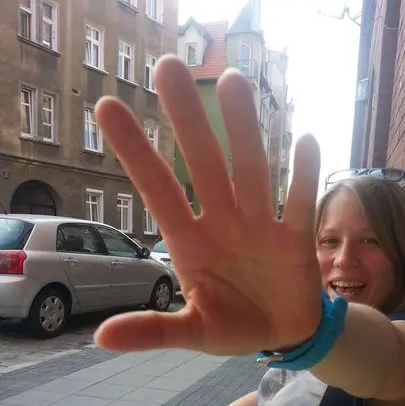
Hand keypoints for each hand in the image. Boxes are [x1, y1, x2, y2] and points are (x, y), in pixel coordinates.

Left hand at [94, 56, 321, 355]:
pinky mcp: (295, 237)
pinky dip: (303, 175)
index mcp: (190, 242)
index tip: (109, 107)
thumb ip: (152, 331)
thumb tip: (99, 337)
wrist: (281, 334)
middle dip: (188, 121)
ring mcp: (260, 225)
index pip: (159, 191)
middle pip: (204, 166)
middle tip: (169, 67)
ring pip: (251, 171)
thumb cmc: (232, 326)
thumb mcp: (191, 332)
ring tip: (233, 82)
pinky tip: (304, 140)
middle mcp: (222, 222)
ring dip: (243, 130)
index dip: (136, 153)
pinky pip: (299, 202)